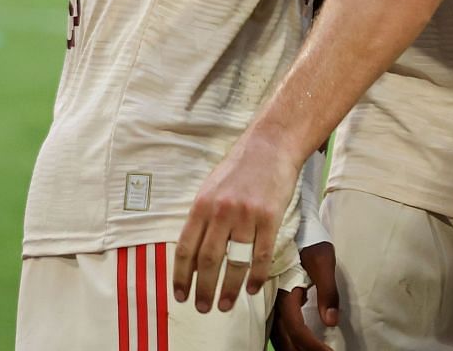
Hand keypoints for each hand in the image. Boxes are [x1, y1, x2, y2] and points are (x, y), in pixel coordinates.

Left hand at [172, 131, 298, 313]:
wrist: (272, 145)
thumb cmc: (241, 167)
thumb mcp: (211, 188)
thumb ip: (202, 218)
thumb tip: (194, 252)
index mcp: (201, 205)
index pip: (186, 249)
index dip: (181, 277)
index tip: (180, 295)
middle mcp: (221, 212)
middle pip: (208, 260)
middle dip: (203, 289)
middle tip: (203, 307)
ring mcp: (247, 215)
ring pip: (235, 261)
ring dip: (229, 288)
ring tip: (226, 305)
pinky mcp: (270, 217)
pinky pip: (261, 253)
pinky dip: (256, 274)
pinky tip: (251, 287)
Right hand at [269, 241, 339, 350]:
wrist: (292, 221)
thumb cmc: (309, 239)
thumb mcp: (323, 260)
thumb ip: (327, 292)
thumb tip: (331, 323)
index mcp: (285, 292)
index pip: (296, 329)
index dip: (312, 345)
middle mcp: (272, 300)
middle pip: (283, 338)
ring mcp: (270, 300)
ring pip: (276, 334)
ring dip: (291, 348)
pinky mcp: (271, 298)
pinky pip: (273, 326)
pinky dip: (284, 339)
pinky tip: (293, 344)